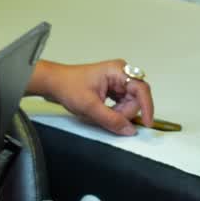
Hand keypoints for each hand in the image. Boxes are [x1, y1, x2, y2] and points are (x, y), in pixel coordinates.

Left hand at [38, 59, 154, 135]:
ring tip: (100, 112)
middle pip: (136, 99)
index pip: (141, 89)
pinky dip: (115, 111)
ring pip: (130, 103)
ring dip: (119, 113)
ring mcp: (117, 81)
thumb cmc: (67, 86)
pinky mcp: (113, 88)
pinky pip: (122, 103)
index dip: (147, 107)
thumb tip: (129, 129)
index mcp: (117, 71)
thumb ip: (111, 119)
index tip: (147, 122)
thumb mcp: (90, 106)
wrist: (53, 83)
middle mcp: (120, 73)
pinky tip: (103, 112)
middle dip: (125, 112)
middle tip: (109, 118)